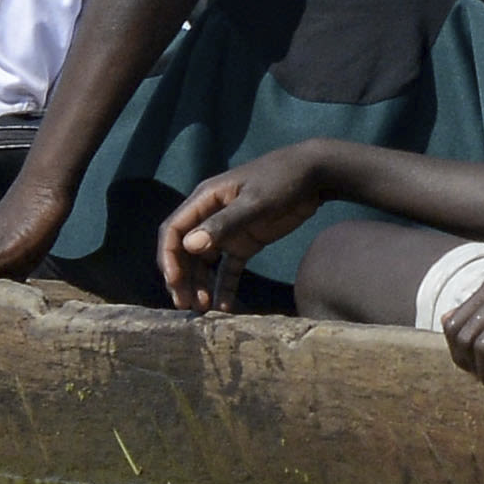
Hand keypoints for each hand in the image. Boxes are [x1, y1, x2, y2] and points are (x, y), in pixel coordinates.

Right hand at [161, 145, 340, 310]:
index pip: (174, 230)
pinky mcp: (245, 242)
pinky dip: (224, 286)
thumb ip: (224, 224)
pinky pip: (228, 268)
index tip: (174, 281)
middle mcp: (210, 216)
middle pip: (185, 250)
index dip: (169, 257)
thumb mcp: (254, 202)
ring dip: (200, 284)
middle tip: (186, 304)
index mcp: (205, 199)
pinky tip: (224, 306)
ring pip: (203, 262)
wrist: (315, 175)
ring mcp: (227, 231)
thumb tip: (189, 245)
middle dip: (182, 277)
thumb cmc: (282, 180)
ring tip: (203, 308)